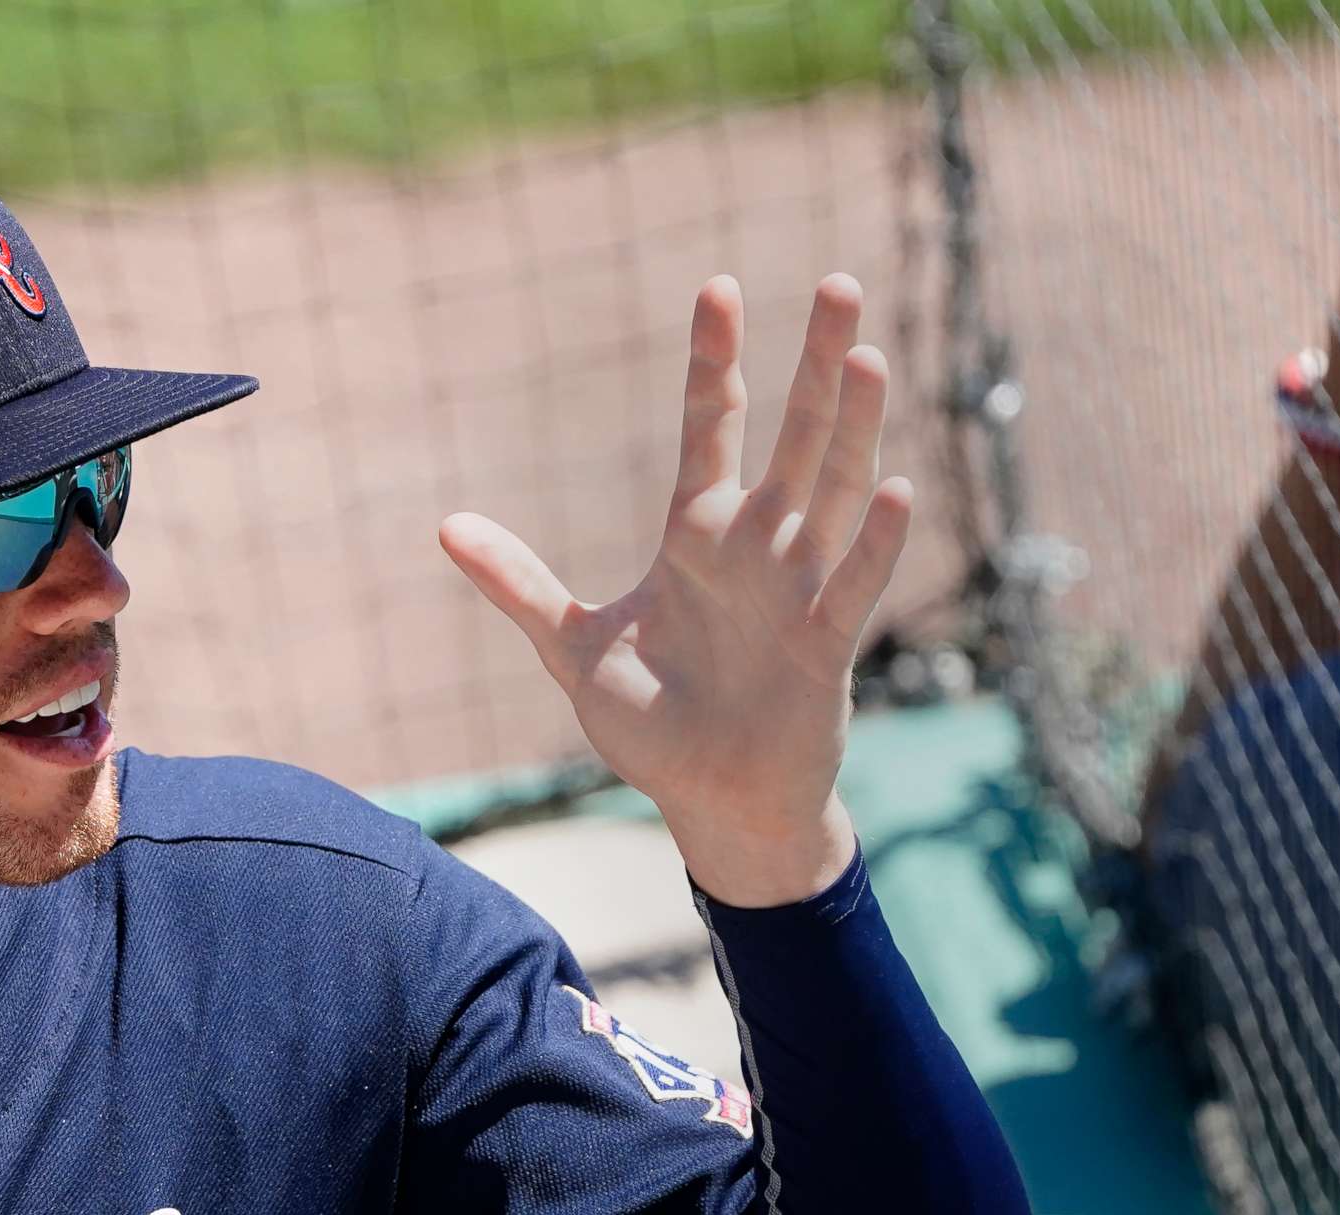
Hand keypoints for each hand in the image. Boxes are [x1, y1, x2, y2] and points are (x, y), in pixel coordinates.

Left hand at [439, 274, 911, 906]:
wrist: (711, 805)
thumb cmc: (653, 727)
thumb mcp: (572, 649)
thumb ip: (518, 585)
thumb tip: (445, 528)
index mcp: (697, 539)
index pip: (712, 429)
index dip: (714, 362)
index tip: (720, 286)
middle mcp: (758, 550)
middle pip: (795, 438)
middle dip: (816, 365)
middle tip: (840, 285)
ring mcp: (798, 593)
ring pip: (835, 493)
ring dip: (854, 429)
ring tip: (869, 356)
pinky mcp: (825, 648)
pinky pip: (854, 586)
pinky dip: (875, 542)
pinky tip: (894, 488)